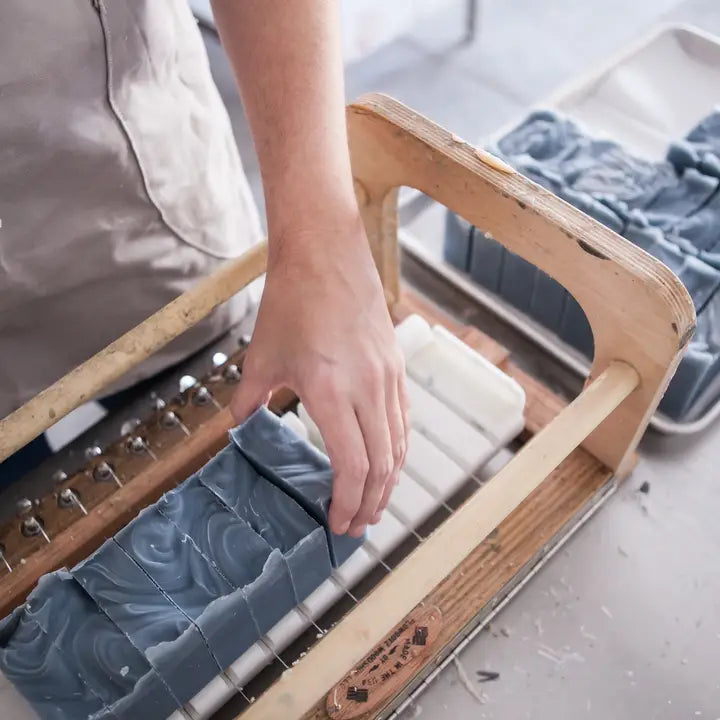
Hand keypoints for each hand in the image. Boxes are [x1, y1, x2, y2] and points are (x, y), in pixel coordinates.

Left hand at [231, 213, 409, 536]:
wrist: (326, 253)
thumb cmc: (292, 301)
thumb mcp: (262, 357)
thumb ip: (249, 401)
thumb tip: (238, 428)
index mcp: (332, 391)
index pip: (352, 466)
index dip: (347, 503)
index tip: (336, 524)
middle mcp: (368, 389)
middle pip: (383, 465)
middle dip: (370, 503)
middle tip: (355, 526)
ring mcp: (388, 377)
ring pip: (399, 445)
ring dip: (389, 482)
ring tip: (374, 504)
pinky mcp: (396, 366)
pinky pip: (403, 420)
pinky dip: (397, 450)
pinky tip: (387, 462)